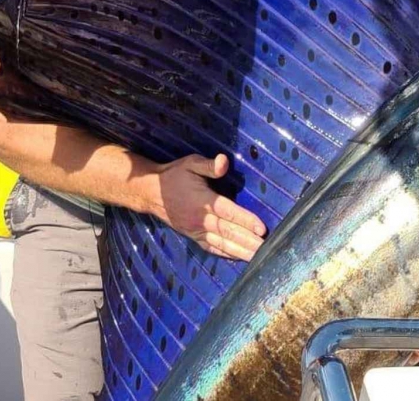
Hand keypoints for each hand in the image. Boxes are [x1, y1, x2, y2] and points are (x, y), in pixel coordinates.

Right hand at [151, 153, 266, 260]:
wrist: (150, 193)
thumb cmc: (174, 175)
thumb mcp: (190, 164)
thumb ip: (209, 165)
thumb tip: (224, 162)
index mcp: (203, 201)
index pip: (228, 212)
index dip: (246, 220)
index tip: (262, 228)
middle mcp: (200, 219)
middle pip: (228, 232)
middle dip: (249, 241)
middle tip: (267, 248)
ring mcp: (196, 230)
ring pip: (222, 243)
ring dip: (240, 251)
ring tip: (258, 257)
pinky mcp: (192, 236)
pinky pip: (211, 247)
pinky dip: (225, 253)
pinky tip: (238, 257)